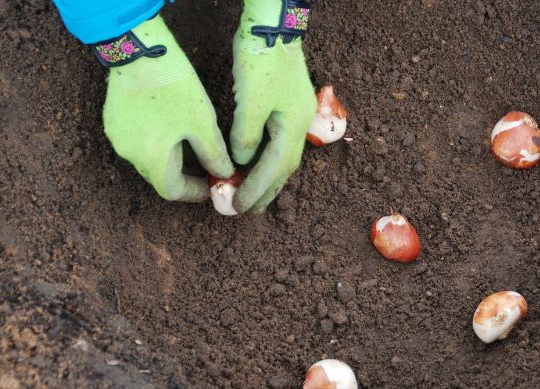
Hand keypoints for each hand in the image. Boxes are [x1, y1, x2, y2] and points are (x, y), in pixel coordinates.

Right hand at [103, 15, 232, 201]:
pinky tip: (169, 125)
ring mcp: (117, 137)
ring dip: (168, 158)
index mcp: (151, 158)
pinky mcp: (112, 120)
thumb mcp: (202, 123)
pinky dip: (154, 142)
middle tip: (205, 167)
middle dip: (183, 175)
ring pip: (146, 158)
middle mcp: (129, 153)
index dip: (194, 192)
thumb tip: (223, 174)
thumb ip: (214, 155)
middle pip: (158, 176)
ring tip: (190, 144)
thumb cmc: (174, 86)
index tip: (210, 186)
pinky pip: (136, 141)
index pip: (173, 191)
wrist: (139, 50)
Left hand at [230, 0, 316, 213]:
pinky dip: (267, 157)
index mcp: (293, 125)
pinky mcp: (287, 103)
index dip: (257, 189)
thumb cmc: (261, 61)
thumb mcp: (250, 101)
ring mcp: (296, 113)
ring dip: (268, 177)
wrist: (273, 25)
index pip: (275, 167)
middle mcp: (300, 123)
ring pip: (283, 155)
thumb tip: (242, 162)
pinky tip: (258, 161)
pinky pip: (279, 141)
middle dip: (267, 190)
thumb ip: (246, 136)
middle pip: (284, 167)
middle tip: (249, 210)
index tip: (239, 206)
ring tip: (255, 193)